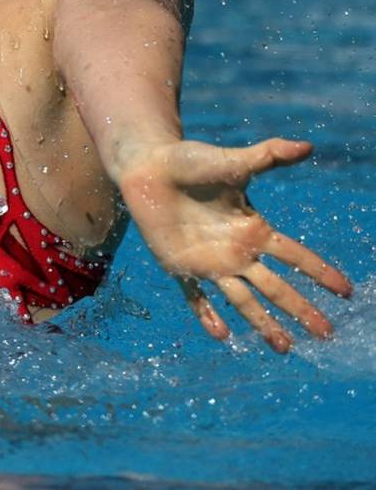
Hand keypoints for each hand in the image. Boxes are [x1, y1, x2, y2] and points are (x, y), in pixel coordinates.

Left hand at [118, 138, 352, 352]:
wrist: (148, 168)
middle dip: (301, 310)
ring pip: (242, 300)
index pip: (295, 256)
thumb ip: (269, 156)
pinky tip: (222, 335)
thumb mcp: (233, 162)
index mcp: (253, 229)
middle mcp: (236, 251)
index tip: (346, 292)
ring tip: (285, 348)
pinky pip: (195, 296)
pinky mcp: (179, 266)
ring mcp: (208, 262)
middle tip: (327, 334)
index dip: (320, 272)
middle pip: (276, 287)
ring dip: (264, 323)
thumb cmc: (190, 162)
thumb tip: (307, 146)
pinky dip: (206, 314)